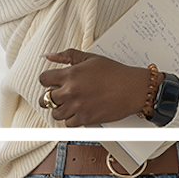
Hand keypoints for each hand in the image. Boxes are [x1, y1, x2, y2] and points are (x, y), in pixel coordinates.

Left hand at [36, 49, 152, 126]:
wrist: (134, 88)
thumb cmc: (116, 73)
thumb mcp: (91, 58)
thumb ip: (67, 56)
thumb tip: (48, 55)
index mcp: (71, 74)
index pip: (43, 79)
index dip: (47, 81)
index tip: (53, 83)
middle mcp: (71, 91)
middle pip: (45, 99)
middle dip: (50, 97)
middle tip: (61, 96)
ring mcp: (77, 106)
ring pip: (55, 113)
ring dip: (61, 109)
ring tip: (73, 104)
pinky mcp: (85, 118)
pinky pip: (68, 123)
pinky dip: (73, 119)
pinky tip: (81, 111)